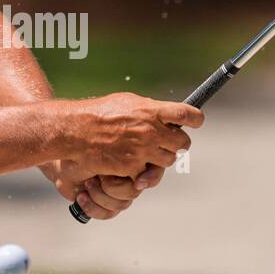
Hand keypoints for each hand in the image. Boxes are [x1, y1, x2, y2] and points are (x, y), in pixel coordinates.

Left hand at [40, 158, 166, 220]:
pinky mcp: (107, 205)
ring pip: (122, 204)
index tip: (137, 182)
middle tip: (98, 176)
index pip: (154, 172)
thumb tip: (139, 168)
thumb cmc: (82, 146)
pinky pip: (108, 214)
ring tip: (87, 183)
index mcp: (137, 159)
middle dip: (113, 187)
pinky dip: (92, 206)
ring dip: (100, 195)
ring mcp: (120, 193)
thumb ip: (123, 150)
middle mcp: (131, 176)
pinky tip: (81, 197)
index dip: (150, 178)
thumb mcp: (102, 144)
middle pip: (135, 192)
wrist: (62, 159)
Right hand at [68, 92, 201, 178]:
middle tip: (172, 142)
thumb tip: (164, 113)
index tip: (197, 122)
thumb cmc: (100, 113)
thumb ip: (150, 109)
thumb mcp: (128, 102)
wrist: (77, 132)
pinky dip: (141, 169)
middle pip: (183, 142)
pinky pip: (147, 171)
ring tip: (148, 152)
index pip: (187, 115)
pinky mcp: (134, 168)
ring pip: (168, 160)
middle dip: (179, 143)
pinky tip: (130, 161)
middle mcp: (152, 131)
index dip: (196, 119)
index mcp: (152, 111)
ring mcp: (144, 151)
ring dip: (161, 158)